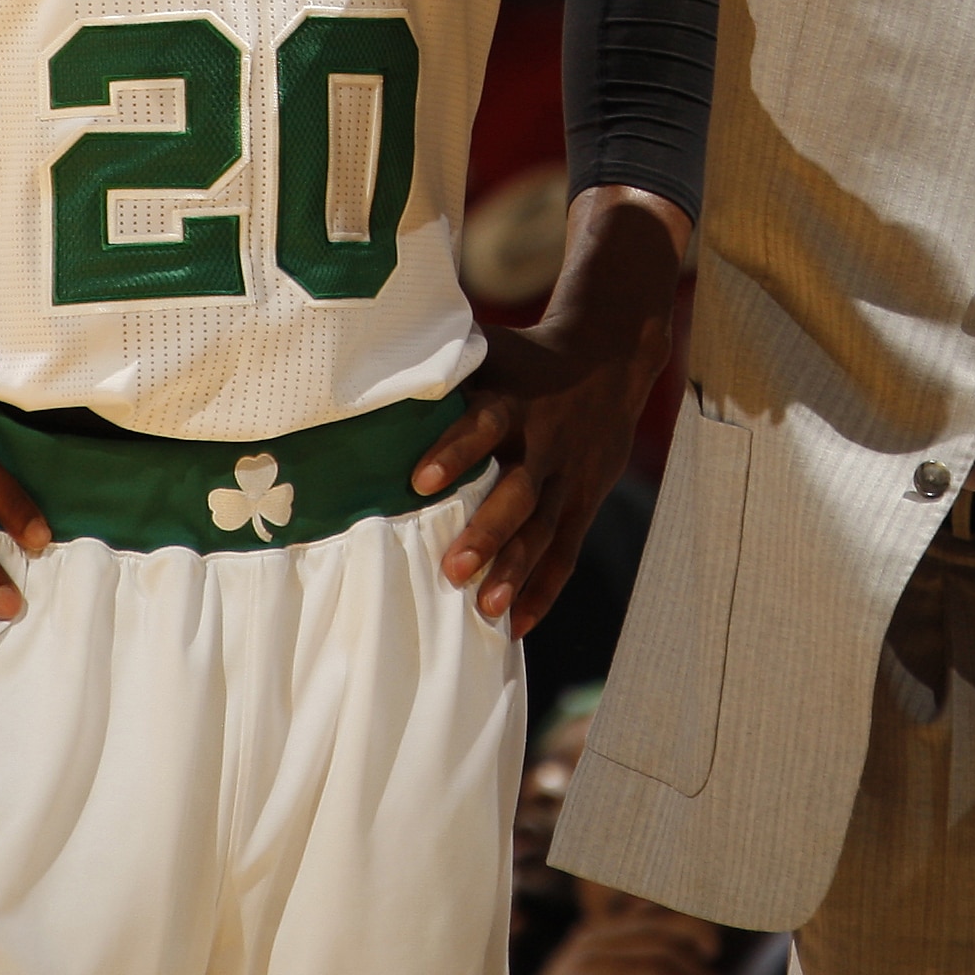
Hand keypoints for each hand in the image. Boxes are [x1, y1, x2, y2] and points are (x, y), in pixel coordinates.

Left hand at [412, 190, 681, 632]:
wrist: (612, 357)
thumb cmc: (526, 357)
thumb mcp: (491, 349)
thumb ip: (441, 363)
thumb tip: (361, 363)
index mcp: (515, 400)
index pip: (485, 424)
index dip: (455, 450)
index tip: (419, 480)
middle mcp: (545, 442)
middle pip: (519, 492)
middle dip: (488, 533)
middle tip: (451, 569)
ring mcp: (570, 477)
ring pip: (544, 530)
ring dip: (516, 571)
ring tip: (485, 611)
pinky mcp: (585, 501)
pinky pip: (567, 551)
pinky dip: (545, 589)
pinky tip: (518, 626)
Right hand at [529, 904, 721, 974]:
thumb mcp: (595, 974)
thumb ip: (626, 953)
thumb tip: (677, 939)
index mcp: (595, 935)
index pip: (652, 917)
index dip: (689, 928)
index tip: (713, 949)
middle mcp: (591, 944)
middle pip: (661, 940)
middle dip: (695, 966)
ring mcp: (588, 967)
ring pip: (658, 966)